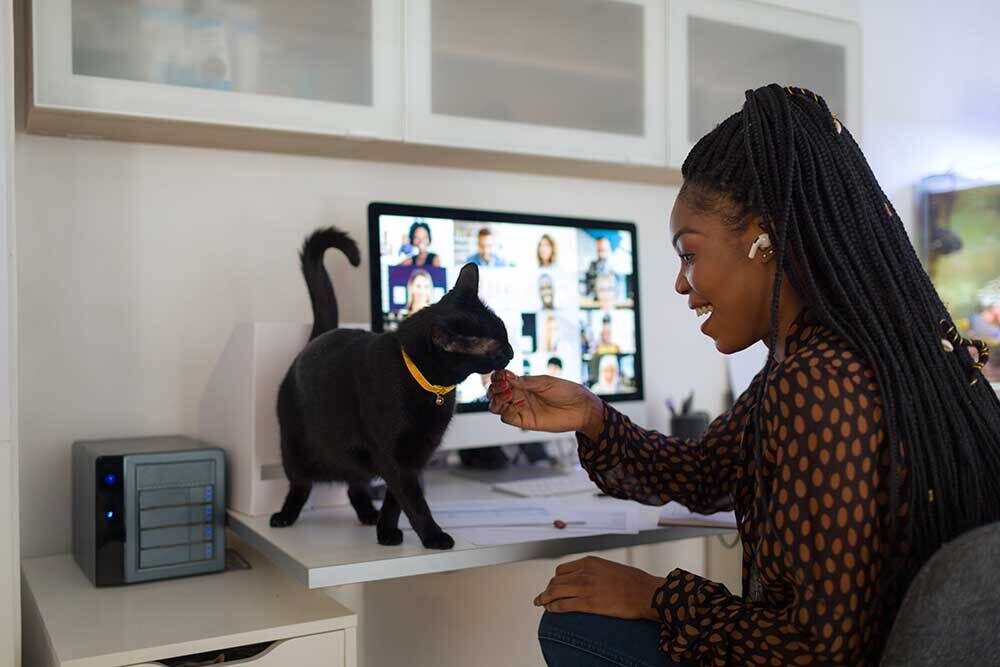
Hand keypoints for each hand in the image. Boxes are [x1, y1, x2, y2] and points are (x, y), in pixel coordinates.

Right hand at [486, 371, 603, 436]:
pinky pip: (507, 418)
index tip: (501, 375)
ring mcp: (520, 409)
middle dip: (494, 389)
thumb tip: (506, 376)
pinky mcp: (525, 421)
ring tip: (509, 394)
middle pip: (494, 394)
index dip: (497, 377)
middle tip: (504, 386)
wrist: (581, 408)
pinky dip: (508, 410)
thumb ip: (525, 381)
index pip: (501, 380)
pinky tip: (521, 404)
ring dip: (497, 399)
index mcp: (523, 384)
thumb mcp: (545, 382)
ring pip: (496, 407)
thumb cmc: (566, 391)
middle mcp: (519, 396)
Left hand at [533, 556, 662, 620]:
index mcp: (590, 562)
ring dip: (545, 598)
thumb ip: (596, 571)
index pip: (562, 569)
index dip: (555, 579)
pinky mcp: (588, 603)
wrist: (646, 593)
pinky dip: (553, 607)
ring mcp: (585, 587)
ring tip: (541, 603)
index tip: (553, 585)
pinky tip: (550, 610)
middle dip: (548, 589)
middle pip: (556, 580)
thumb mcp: (611, 568)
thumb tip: (589, 578)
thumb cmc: (634, 582)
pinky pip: (563, 604)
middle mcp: (584, 572)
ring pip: (555, 591)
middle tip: (543, 596)